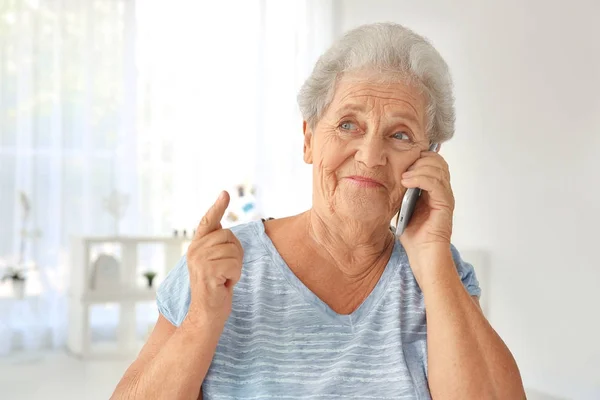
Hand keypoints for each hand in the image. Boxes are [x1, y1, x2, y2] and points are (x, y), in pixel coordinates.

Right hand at [185, 191, 243, 326]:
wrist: (205, 315)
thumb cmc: (215, 290)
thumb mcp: (215, 263)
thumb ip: (217, 246)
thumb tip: (225, 228)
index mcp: (197, 246)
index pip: (208, 221)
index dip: (218, 207)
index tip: (225, 193)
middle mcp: (195, 250)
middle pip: (230, 236)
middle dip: (236, 254)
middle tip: (226, 271)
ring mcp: (200, 260)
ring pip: (234, 251)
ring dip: (236, 267)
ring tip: (224, 279)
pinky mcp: (208, 271)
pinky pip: (235, 265)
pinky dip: (235, 277)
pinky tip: (224, 285)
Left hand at [399, 150, 454, 255]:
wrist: (422, 255)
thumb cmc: (413, 236)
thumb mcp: (403, 207)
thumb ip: (402, 191)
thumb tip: (390, 175)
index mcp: (434, 189)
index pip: (433, 161)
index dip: (418, 156)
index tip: (401, 159)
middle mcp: (442, 191)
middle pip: (437, 161)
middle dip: (419, 158)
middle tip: (403, 167)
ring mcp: (445, 197)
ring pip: (438, 168)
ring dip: (418, 168)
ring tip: (403, 177)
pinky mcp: (445, 205)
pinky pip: (436, 183)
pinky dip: (420, 178)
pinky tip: (406, 182)